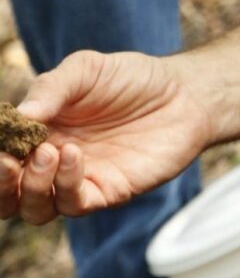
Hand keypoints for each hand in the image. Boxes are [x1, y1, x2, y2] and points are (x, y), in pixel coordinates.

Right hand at [0, 49, 211, 225]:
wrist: (183, 93)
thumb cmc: (131, 79)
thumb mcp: (86, 69)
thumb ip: (51, 88)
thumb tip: (18, 117)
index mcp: (39, 131)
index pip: (1, 154)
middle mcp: (50, 162)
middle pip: (7, 194)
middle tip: (8, 161)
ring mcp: (77, 181)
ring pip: (35, 208)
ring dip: (33, 186)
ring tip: (50, 151)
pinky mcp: (106, 193)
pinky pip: (74, 204)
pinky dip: (65, 185)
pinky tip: (73, 155)